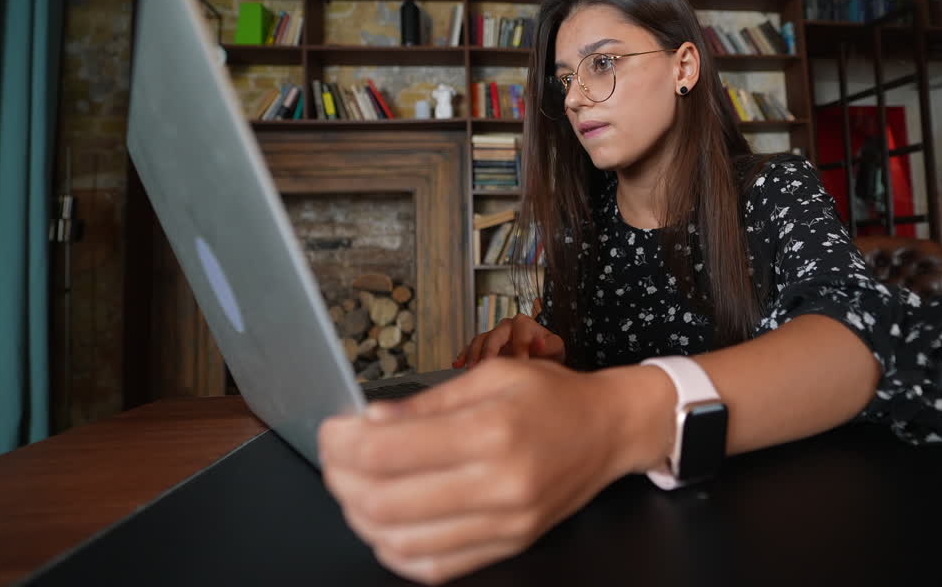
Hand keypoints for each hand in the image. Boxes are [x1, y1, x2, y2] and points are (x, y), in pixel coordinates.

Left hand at [318, 359, 648, 584]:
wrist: (610, 431)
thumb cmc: (552, 396)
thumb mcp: (492, 375)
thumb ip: (427, 403)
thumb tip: (367, 422)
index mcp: (492, 430)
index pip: (387, 452)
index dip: (342, 444)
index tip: (331, 430)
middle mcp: (499, 484)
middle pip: (384, 500)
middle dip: (341, 479)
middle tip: (336, 458)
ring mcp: (505, 524)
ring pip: (401, 540)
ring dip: (360, 517)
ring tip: (355, 489)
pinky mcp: (508, 546)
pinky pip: (434, 567)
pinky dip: (395, 551)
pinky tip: (385, 525)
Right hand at [454, 313, 563, 368]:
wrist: (541, 356)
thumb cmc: (548, 351)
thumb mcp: (555, 348)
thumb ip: (548, 346)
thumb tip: (538, 343)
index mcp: (524, 324)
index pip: (519, 334)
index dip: (519, 350)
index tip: (521, 364)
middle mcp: (507, 326)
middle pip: (495, 335)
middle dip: (490, 351)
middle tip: (488, 366)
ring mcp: (494, 335)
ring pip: (480, 340)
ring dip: (474, 354)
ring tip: (471, 369)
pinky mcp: (484, 345)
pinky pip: (471, 347)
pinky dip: (464, 355)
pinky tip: (457, 365)